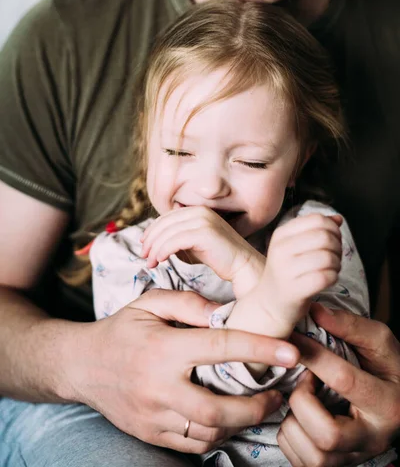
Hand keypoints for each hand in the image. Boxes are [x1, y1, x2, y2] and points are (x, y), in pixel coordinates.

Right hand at [67, 289, 299, 452]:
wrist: (80, 365)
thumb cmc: (121, 329)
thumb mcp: (149, 303)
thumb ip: (187, 303)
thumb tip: (225, 314)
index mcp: (163, 348)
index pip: (219, 347)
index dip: (259, 348)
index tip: (290, 352)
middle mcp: (158, 386)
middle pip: (217, 410)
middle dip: (256, 407)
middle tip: (278, 394)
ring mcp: (153, 416)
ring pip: (208, 432)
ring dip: (240, 423)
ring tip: (259, 407)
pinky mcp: (150, 434)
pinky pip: (192, 445)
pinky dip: (217, 435)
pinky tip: (228, 419)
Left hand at [141, 206, 264, 296]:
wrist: (243, 265)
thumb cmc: (219, 257)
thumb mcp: (195, 242)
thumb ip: (180, 235)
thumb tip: (156, 238)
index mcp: (198, 210)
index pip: (167, 217)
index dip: (152, 230)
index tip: (144, 245)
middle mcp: (201, 211)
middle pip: (164, 223)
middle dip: (150, 240)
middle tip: (144, 256)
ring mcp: (204, 220)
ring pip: (168, 233)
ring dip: (155, 248)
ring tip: (150, 263)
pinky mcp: (205, 233)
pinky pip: (175, 241)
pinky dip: (163, 250)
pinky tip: (160, 260)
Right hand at [257, 213, 342, 331]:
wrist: (270, 305)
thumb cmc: (288, 273)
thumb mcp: (296, 247)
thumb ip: (316, 230)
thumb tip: (338, 219)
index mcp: (281, 234)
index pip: (317, 220)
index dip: (332, 229)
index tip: (332, 241)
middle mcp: (280, 249)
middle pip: (325, 236)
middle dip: (337, 246)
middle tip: (334, 257)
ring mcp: (286, 270)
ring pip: (328, 257)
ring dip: (337, 264)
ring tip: (332, 269)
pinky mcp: (295, 290)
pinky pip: (326, 277)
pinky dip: (334, 277)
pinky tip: (328, 280)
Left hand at [278, 304, 399, 466]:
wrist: (398, 402)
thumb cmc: (387, 368)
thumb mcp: (380, 342)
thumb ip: (350, 326)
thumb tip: (315, 311)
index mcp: (387, 403)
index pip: (344, 380)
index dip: (312, 356)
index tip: (292, 338)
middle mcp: (373, 437)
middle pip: (328, 434)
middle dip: (303, 402)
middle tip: (304, 381)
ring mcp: (354, 457)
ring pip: (313, 455)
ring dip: (294, 422)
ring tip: (301, 399)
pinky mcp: (336, 466)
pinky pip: (301, 462)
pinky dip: (290, 438)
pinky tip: (298, 416)